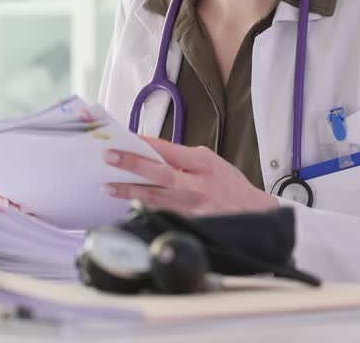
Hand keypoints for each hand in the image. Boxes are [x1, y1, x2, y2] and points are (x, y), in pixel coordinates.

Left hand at [102, 136, 279, 216]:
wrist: (251, 214)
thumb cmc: (229, 185)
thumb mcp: (210, 162)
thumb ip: (183, 158)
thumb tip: (153, 153)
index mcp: (203, 165)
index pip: (169, 151)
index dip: (146, 144)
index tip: (126, 137)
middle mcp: (196, 186)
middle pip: (159, 174)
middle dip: (132, 165)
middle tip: (110, 157)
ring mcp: (190, 206)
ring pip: (154, 197)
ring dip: (129, 190)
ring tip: (108, 185)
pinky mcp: (187, 222)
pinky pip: (161, 211)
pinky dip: (143, 206)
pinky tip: (127, 202)